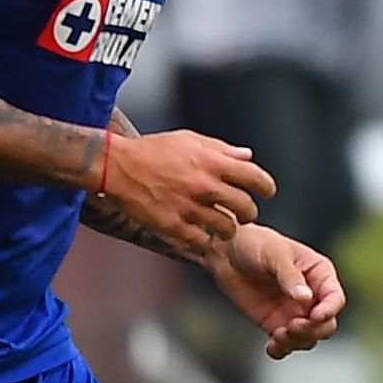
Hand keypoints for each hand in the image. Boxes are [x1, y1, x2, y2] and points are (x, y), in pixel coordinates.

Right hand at [101, 129, 275, 256]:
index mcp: (212, 162)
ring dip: (228, 229)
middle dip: (248, 213)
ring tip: (222, 226)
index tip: (266, 192)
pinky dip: (205, 240)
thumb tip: (248, 157)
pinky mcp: (173, 226)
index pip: (256, 178)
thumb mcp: (189, 140)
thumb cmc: (153, 151)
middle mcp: (204, 186)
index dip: (266, 187)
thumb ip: (222, 150)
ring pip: (228, 229)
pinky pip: (203, 242)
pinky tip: (200, 233)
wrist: (116, 167)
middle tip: (243, 214)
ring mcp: (189, 208)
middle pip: (246, 208)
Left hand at [212, 223, 346, 358]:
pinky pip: (285, 344)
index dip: (329, 310)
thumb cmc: (255, 244)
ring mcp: (294, 312)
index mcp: (319, 274)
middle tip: (292, 328)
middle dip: (312, 330)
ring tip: (278, 336)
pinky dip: (281, 350)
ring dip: (297, 342)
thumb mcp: (274, 254)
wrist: (226, 253)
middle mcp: (312, 296)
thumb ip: (290, 276)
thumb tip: (305, 298)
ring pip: (308, 338)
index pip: (335, 298)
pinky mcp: (276, 324)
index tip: (315, 317)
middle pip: (325, 324)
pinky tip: (272, 347)